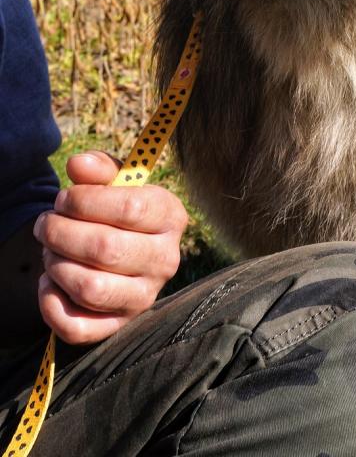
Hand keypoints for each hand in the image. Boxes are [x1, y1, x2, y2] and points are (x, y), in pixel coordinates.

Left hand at [33, 150, 188, 343]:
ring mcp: (145, 297)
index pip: (130, 208)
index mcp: (171, 216)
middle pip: (106, 249)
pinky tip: (49, 282)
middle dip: (61, 233)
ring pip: (91, 288)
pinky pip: (78, 327)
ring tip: (49, 250)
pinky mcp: (119, 325)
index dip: (85, 202)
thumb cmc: (115, 208)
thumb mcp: (113, 182)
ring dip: (56, 265)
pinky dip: (51, 305)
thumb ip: (98, 168)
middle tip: (45, 224)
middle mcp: (166, 259)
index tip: (63, 198)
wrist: (119, 248)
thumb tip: (79, 166)